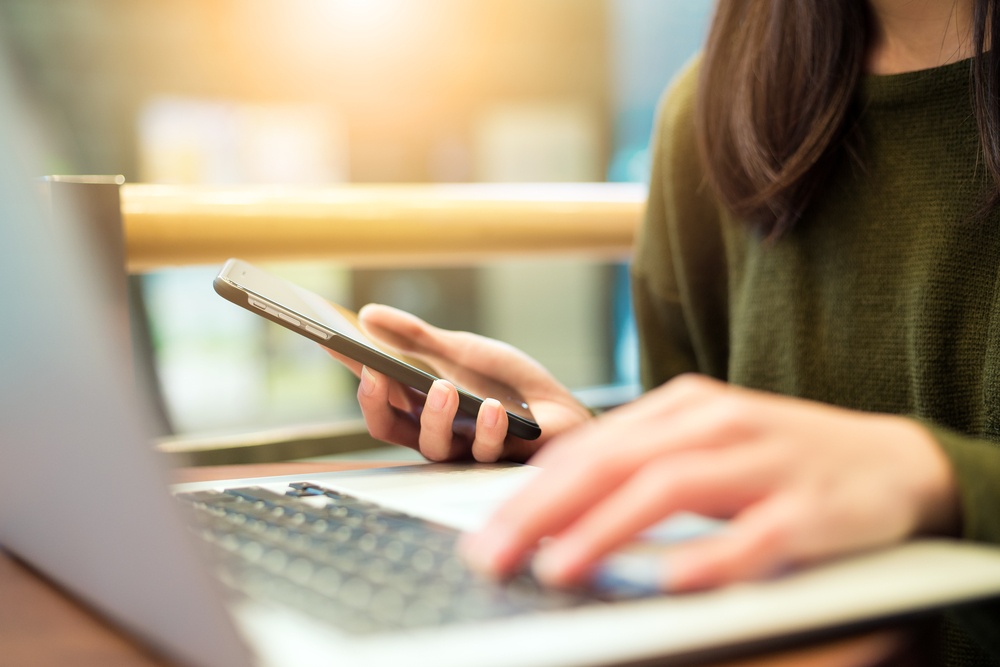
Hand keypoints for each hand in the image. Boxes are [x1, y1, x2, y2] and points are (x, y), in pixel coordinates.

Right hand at [332, 304, 590, 462]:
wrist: (562, 407)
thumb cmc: (509, 382)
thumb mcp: (460, 350)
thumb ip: (416, 338)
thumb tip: (368, 314)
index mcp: (417, 405)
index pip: (376, 393)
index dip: (353, 372)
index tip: (336, 346)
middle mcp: (433, 432)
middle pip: (388, 428)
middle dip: (376, 402)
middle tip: (377, 373)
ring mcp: (463, 451)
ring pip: (433, 446)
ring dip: (436, 416)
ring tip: (444, 388)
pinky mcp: (499, 463)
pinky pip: (485, 453)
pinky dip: (487, 429)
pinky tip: (492, 408)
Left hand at [460, 374, 959, 591]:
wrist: (892, 459)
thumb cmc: (780, 457)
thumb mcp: (703, 444)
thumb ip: (639, 461)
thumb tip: (556, 500)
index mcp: (683, 406)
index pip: (590, 447)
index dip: (530, 489)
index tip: (486, 528)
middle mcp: (716, 423)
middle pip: (614, 463)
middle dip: (543, 511)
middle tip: (494, 554)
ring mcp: (764, 462)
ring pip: (670, 489)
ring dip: (607, 531)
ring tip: (558, 569)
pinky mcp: (809, 507)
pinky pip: (755, 536)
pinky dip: (711, 558)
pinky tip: (671, 583)